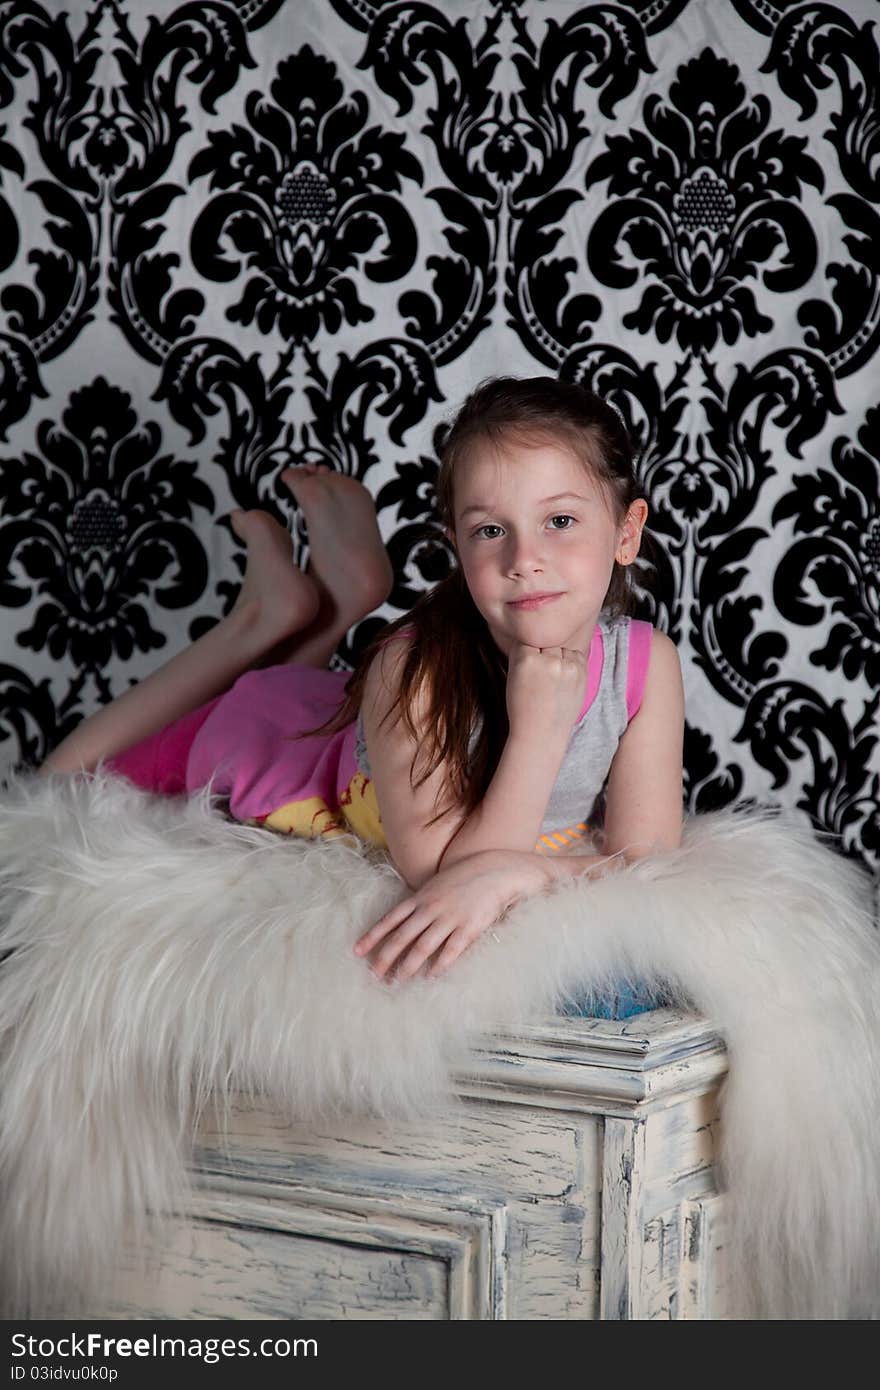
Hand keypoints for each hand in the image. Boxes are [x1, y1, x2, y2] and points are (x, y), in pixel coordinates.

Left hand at [353, 850, 550, 981]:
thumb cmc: (465, 877)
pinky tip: (430, 977)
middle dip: (385, 957)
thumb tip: (403, 917)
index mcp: (420, 897)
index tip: (357, 952)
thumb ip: (420, 901)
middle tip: (373, 975)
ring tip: (397, 981)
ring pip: (423, 946)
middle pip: (402, 936)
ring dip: (407, 966)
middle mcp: (430, 908)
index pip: (390, 920)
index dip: (373, 936)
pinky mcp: (469, 928)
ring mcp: (449, 918)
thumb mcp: (436, 884)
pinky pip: (450, 951)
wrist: (496, 871)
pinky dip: (439, 965)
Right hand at [505, 641, 586, 741]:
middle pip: (546, 642)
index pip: (527, 639)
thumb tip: (537, 632)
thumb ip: (524, 653)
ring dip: (558, 657)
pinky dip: (571, 662)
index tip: (525, 666)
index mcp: (525, 659)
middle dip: (543, 654)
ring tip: (551, 679)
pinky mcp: (581, 673)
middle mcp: (547, 660)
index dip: (526, 652)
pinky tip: (563, 679)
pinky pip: (576, 655)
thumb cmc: (523, 707)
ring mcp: (567, 666)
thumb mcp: (513, 676)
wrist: (541, 734)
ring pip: (562, 647)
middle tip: (540, 675)